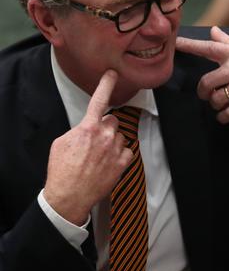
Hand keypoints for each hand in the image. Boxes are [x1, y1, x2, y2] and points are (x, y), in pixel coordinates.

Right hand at [43, 70, 132, 224]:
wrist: (70, 195)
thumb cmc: (62, 170)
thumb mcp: (61, 144)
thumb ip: (77, 131)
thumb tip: (85, 130)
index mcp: (87, 128)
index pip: (99, 100)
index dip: (106, 85)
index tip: (112, 74)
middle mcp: (105, 135)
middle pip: (112, 121)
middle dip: (106, 127)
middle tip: (95, 141)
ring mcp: (116, 149)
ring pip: (120, 136)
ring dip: (113, 142)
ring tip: (99, 156)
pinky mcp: (123, 162)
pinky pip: (127, 151)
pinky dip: (120, 155)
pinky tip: (108, 163)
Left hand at [175, 26, 228, 122]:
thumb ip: (228, 42)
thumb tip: (213, 31)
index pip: (208, 47)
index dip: (189, 45)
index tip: (174, 43)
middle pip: (206, 82)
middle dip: (202, 92)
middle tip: (206, 94)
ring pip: (217, 98)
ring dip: (215, 104)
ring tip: (220, 104)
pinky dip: (224, 117)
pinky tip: (225, 116)